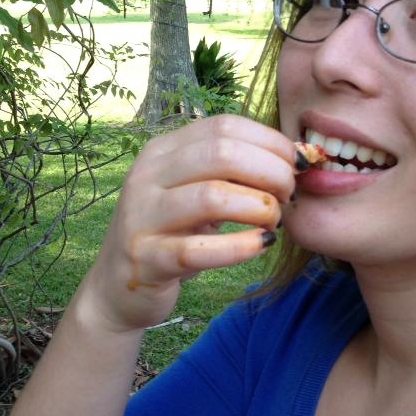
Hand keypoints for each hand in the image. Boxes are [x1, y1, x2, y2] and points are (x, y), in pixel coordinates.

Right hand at [73, 115, 296, 333]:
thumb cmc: (173, 235)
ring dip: (258, 207)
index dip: (270, 142)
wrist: (118, 288)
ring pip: (212, 197)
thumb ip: (233, 172)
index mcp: (162, 151)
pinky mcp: (146, 259)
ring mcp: (142, 217)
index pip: (224, 127)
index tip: (297, 166)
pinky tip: (261, 244)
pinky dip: (240, 246)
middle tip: (289, 196)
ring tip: (274, 222)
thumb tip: (295, 158)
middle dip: (270, 172)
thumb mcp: (196, 193)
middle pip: (221, 153)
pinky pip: (199, 249)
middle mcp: (147, 176)